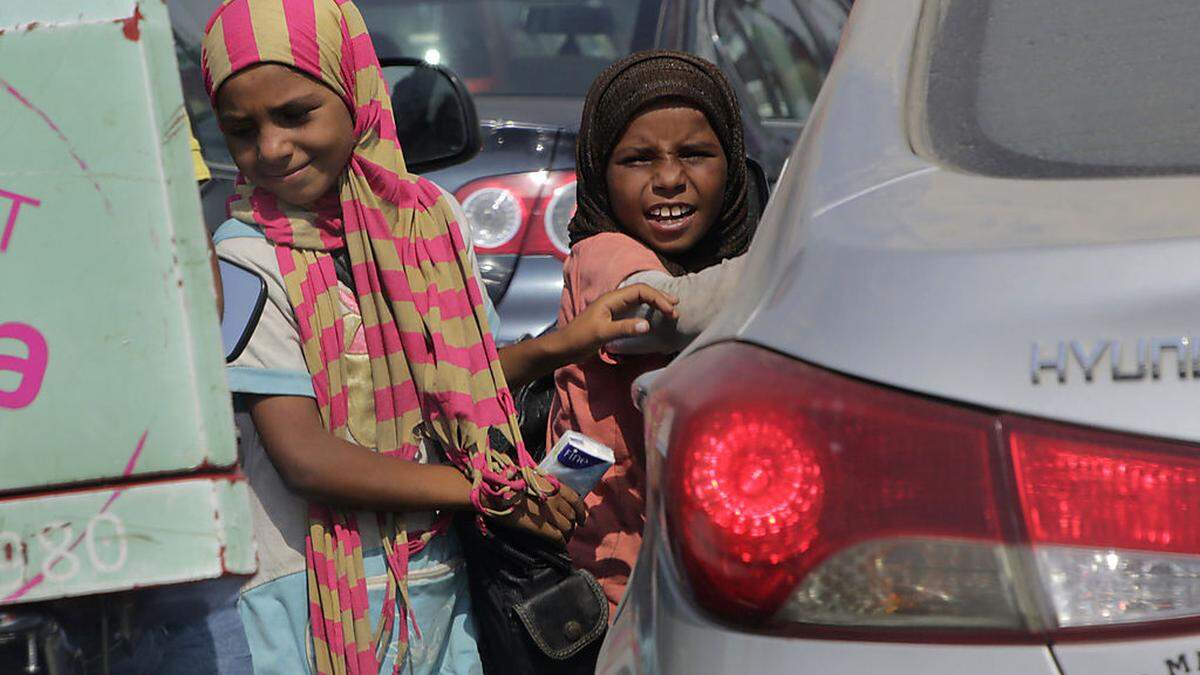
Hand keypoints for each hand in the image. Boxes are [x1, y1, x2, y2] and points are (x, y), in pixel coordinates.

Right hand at [491, 482, 587, 545]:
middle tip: (568, 530)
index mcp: (553, 486)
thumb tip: (551, 492)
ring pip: (567, 528)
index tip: (581, 519)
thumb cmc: (508, 482)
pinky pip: (558, 538)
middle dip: (572, 524)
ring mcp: (550, 514)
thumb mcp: (530, 477)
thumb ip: (544, 485)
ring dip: (567, 534)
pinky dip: (560, 542)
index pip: (576, 500)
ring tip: (562, 538)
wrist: (494, 494)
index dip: (581, 511)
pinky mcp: (541, 528)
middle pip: (572, 516)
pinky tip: (558, 544)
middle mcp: (556, 499)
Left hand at [557, 284, 677, 363]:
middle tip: (676, 308)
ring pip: (639, 300)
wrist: (564, 347)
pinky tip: (654, 317)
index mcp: (612, 299)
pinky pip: (635, 310)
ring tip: (671, 310)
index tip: (670, 310)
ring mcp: (614, 309)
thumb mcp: (602, 333)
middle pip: (642, 292)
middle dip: (660, 298)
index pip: (640, 291)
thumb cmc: (580, 338)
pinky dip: (648, 311)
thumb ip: (624, 328)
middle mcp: (615, 300)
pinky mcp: (614, 319)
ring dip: (655, 303)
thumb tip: (648, 325)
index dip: (657, 298)